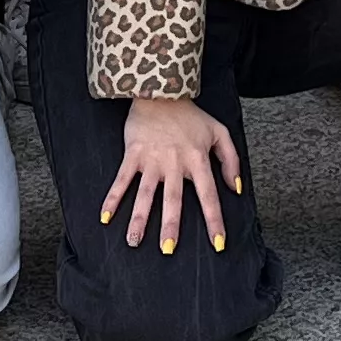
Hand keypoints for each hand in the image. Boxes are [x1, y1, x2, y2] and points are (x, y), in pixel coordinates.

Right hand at [102, 94, 241, 255]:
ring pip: (146, 193)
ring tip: (133, 241)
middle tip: (168, 249)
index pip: (208, 195)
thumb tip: (235, 188)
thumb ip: (231, 160)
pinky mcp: (133, 154)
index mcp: (197, 159)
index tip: (218, 244)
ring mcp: (152, 159)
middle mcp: (175, 162)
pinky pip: (122, 179)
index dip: (214, 220)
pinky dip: (113, 198)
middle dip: (171, 225)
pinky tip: (105, 216)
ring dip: (139, 218)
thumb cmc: (191, 115)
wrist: (161, 91)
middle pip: (173, 198)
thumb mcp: (219, 132)